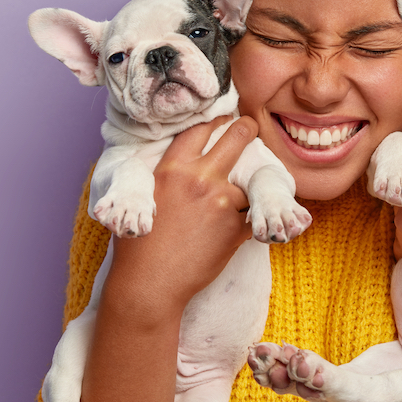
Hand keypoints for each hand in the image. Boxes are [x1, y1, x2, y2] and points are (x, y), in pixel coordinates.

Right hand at [81, 115, 258, 401]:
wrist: (149, 283)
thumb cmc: (137, 246)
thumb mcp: (141, 199)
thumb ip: (160, 178)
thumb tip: (171, 168)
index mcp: (172, 169)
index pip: (199, 129)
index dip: (214, 120)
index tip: (222, 118)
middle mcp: (200, 179)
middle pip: (235, 137)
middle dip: (246, 128)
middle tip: (250, 127)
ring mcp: (221, 203)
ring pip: (251, 178)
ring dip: (254, 179)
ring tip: (258, 178)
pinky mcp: (236, 229)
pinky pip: (257, 214)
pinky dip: (261, 214)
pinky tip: (264, 214)